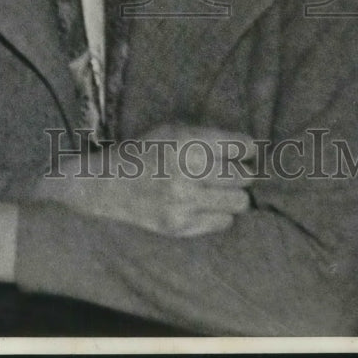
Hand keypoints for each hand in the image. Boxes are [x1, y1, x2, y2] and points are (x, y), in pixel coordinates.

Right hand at [33, 123, 254, 236]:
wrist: (109, 185)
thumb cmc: (145, 152)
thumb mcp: (172, 131)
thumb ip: (207, 137)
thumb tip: (248, 148)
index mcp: (187, 142)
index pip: (239, 145)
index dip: (248, 147)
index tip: (248, 150)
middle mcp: (188, 172)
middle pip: (243, 175)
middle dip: (243, 172)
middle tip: (237, 171)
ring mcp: (185, 202)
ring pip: (239, 202)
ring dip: (236, 195)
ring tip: (224, 191)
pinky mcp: (181, 226)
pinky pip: (223, 222)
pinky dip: (220, 214)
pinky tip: (207, 205)